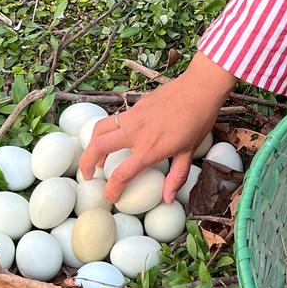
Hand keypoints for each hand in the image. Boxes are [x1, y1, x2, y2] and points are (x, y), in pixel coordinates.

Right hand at [79, 54, 236, 204]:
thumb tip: (168, 199)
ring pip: (100, 128)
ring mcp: (133, 116)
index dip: (112, 190)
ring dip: (93, 143)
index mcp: (149, 150)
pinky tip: (119, 135)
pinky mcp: (136, 105)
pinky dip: (109, 129)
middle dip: (86, 163)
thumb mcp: (189, 152)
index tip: (111, 196)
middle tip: (89, 174)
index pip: (121, 175)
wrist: (200, 88)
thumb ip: (176, 177)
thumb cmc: (198, 120)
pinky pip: (115, 118)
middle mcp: (135, 133)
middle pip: (98, 147)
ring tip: (97, 155)